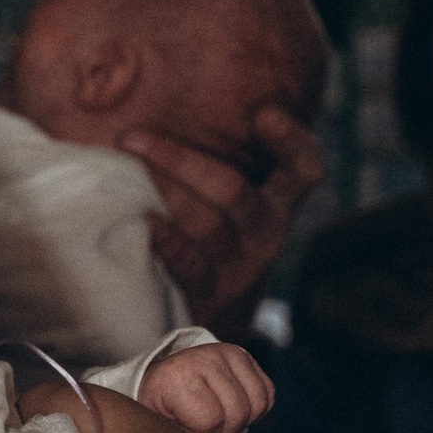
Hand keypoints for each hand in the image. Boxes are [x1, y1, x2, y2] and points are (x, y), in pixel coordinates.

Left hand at [120, 100, 325, 328]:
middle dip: (178, 159)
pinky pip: (189, 265)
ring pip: (207, 225)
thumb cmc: (212, 244)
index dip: (291, 142)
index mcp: (278, 205)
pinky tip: (143, 223)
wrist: (213, 326)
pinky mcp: (212, 297)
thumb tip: (157, 106)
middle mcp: (266, 235)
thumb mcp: (229, 205)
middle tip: (131, 137)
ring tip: (128, 170)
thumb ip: (214, 165)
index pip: (304, 170)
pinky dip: (165, 241)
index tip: (264, 113)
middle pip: (232, 191)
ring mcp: (240, 269)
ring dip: (164, 192)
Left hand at [139, 339, 272, 432]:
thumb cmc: (162, 410)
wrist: (163, 380)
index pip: (211, 420)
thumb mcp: (165, 432)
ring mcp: (226, 353)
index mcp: (175, 377)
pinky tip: (234, 408)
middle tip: (209, 429)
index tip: (190, 429)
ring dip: (244, 421)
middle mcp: (203, 358)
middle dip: (227, 431)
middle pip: (238, 412)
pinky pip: (267, 393)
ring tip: (221, 420)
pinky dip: (255, 409)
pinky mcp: (243, 355)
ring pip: (258, 403)